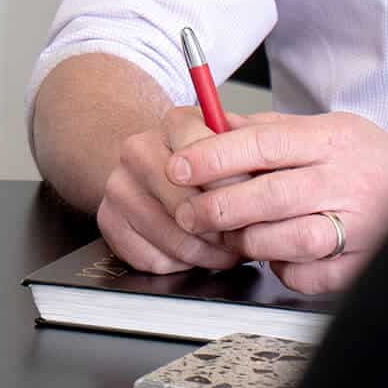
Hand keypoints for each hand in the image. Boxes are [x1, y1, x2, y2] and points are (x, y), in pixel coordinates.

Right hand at [95, 105, 246, 274]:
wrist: (153, 165)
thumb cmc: (203, 162)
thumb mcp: (232, 145)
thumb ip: (252, 155)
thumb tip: (278, 182)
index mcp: (175, 122)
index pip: (209, 159)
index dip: (237, 191)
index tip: (254, 206)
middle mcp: (139, 150)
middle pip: (189, 205)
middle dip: (224, 230)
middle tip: (245, 239)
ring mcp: (119, 186)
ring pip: (174, 237)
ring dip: (208, 254)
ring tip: (227, 251)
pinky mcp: (108, 221)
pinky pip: (153, 258)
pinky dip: (181, 264)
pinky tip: (195, 252)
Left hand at [164, 111, 387, 294]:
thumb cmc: (367, 159)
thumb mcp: (324, 128)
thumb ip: (268, 131)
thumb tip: (208, 126)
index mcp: (331, 139)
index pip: (262, 144)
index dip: (214, 157)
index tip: (180, 167)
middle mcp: (345, 180)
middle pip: (269, 196)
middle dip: (218, 208)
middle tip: (190, 214)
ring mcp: (358, 225)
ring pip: (287, 240)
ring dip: (250, 242)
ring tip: (235, 235)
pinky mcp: (362, 262)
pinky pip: (309, 275)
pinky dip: (285, 270)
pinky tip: (279, 256)